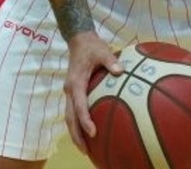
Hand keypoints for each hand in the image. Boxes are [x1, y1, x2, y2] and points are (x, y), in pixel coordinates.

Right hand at [63, 31, 123, 154]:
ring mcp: (70, 93)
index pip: (79, 106)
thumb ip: (111, 61)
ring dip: (75, 133)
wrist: (79, 40)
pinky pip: (74, 112)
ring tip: (85, 149)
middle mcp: (70, 90)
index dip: (85, 120)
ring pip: (69, 117)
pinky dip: (78, 124)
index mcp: (76, 82)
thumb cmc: (92, 46)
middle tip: (86, 151)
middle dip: (76, 135)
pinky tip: (88, 133)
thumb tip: (121, 70)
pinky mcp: (73, 93)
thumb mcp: (102, 51)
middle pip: (70, 118)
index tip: (93, 133)